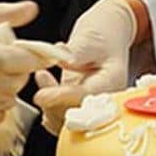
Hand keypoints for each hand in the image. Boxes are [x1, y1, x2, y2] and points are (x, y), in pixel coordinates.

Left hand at [33, 0, 137, 134]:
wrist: (107, 34)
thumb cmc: (104, 34)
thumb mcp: (92, 36)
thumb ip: (78, 50)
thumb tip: (64, 59)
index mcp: (113, 83)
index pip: (87, 98)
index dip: (63, 99)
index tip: (42, 95)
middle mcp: (104, 100)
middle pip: (77, 117)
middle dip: (54, 105)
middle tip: (42, 83)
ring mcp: (90, 104)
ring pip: (67, 121)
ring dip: (49, 104)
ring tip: (43, 76)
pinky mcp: (77, 105)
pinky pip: (61, 117)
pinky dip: (49, 105)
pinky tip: (45, 82)